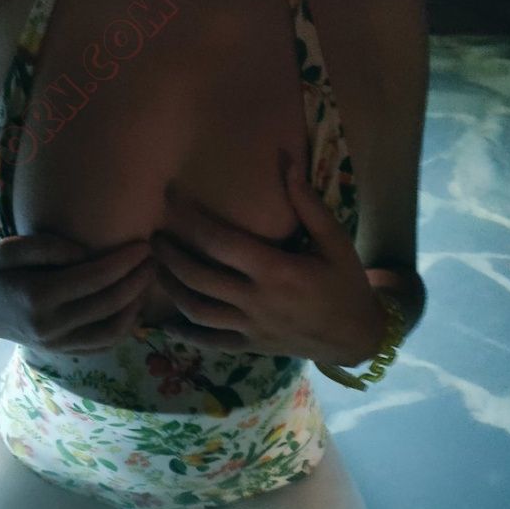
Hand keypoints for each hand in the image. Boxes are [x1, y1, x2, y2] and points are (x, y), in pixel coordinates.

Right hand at [0, 233, 155, 354]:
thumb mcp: (12, 247)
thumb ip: (50, 246)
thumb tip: (88, 253)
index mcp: (37, 297)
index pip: (94, 278)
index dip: (124, 262)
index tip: (143, 246)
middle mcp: (49, 326)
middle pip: (108, 304)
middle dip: (137, 281)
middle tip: (153, 261)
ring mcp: (57, 344)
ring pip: (111, 331)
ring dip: (136, 306)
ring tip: (147, 282)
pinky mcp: (63, 352)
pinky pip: (103, 346)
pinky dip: (124, 328)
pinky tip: (134, 306)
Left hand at [149, 157, 385, 364]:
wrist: (355, 337)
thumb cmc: (346, 284)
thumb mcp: (335, 240)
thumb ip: (307, 203)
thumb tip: (285, 161)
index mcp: (276, 271)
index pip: (220, 243)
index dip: (191, 220)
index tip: (170, 199)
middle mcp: (256, 301)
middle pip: (199, 277)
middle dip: (171, 256)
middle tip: (154, 237)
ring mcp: (250, 327)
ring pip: (197, 310)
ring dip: (170, 289)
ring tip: (155, 268)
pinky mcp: (249, 347)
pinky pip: (209, 342)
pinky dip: (185, 334)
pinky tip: (164, 323)